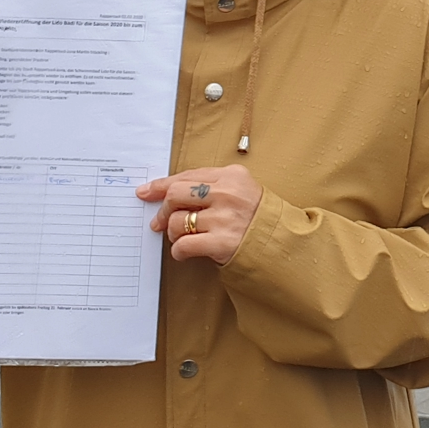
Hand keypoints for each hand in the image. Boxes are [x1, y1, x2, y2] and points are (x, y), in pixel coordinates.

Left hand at [138, 165, 262, 264]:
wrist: (281, 243)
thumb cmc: (257, 216)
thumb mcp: (241, 189)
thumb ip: (210, 185)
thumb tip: (168, 191)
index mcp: (231, 176)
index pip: (187, 176)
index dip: (162, 185)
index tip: (146, 192)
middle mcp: (227, 194)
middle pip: (176, 195)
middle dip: (163, 209)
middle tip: (159, 222)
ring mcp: (224, 218)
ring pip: (176, 221)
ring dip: (172, 233)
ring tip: (182, 237)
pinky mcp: (221, 243)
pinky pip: (183, 245)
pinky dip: (178, 250)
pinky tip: (185, 251)